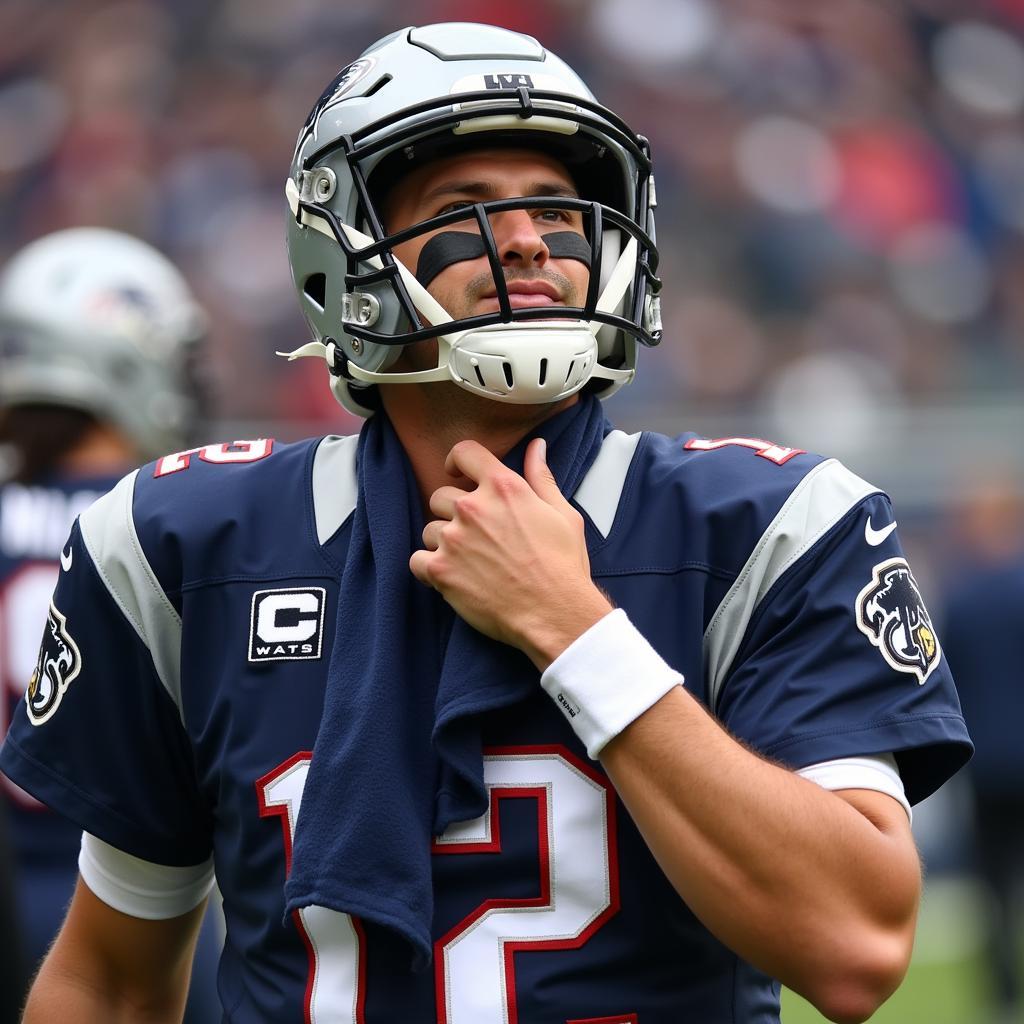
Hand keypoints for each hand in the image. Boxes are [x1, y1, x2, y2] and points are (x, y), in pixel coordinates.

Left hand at [409, 437, 612, 668]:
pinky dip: (429, 568)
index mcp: (503, 487)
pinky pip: (416, 560)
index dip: (457, 461)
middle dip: (453, 513)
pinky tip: (452, 577)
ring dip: (443, 542)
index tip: (457, 473)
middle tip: (476, 536)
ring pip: (429, 530)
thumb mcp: (562, 514)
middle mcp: (473, 508)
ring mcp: (453, 539)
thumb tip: (536, 447)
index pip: (464, 452)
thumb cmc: (563, 565)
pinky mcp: (440, 570)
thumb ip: (541, 477)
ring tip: (469, 561)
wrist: (554, 612)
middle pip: (440, 496)